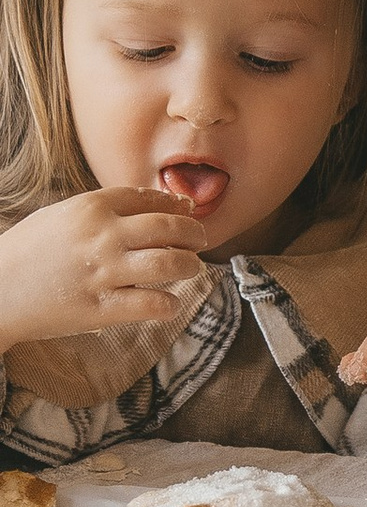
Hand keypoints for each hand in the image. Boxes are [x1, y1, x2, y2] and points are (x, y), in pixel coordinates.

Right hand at [0, 187, 213, 353]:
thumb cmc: (26, 250)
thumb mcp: (61, 214)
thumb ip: (103, 209)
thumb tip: (152, 204)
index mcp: (91, 206)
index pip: (150, 199)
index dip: (175, 205)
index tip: (187, 211)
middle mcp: (102, 235)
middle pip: (169, 227)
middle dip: (193, 234)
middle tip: (200, 241)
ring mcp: (102, 272)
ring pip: (169, 263)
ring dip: (190, 266)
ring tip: (191, 268)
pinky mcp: (98, 308)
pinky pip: (150, 303)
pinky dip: (168, 304)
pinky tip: (170, 303)